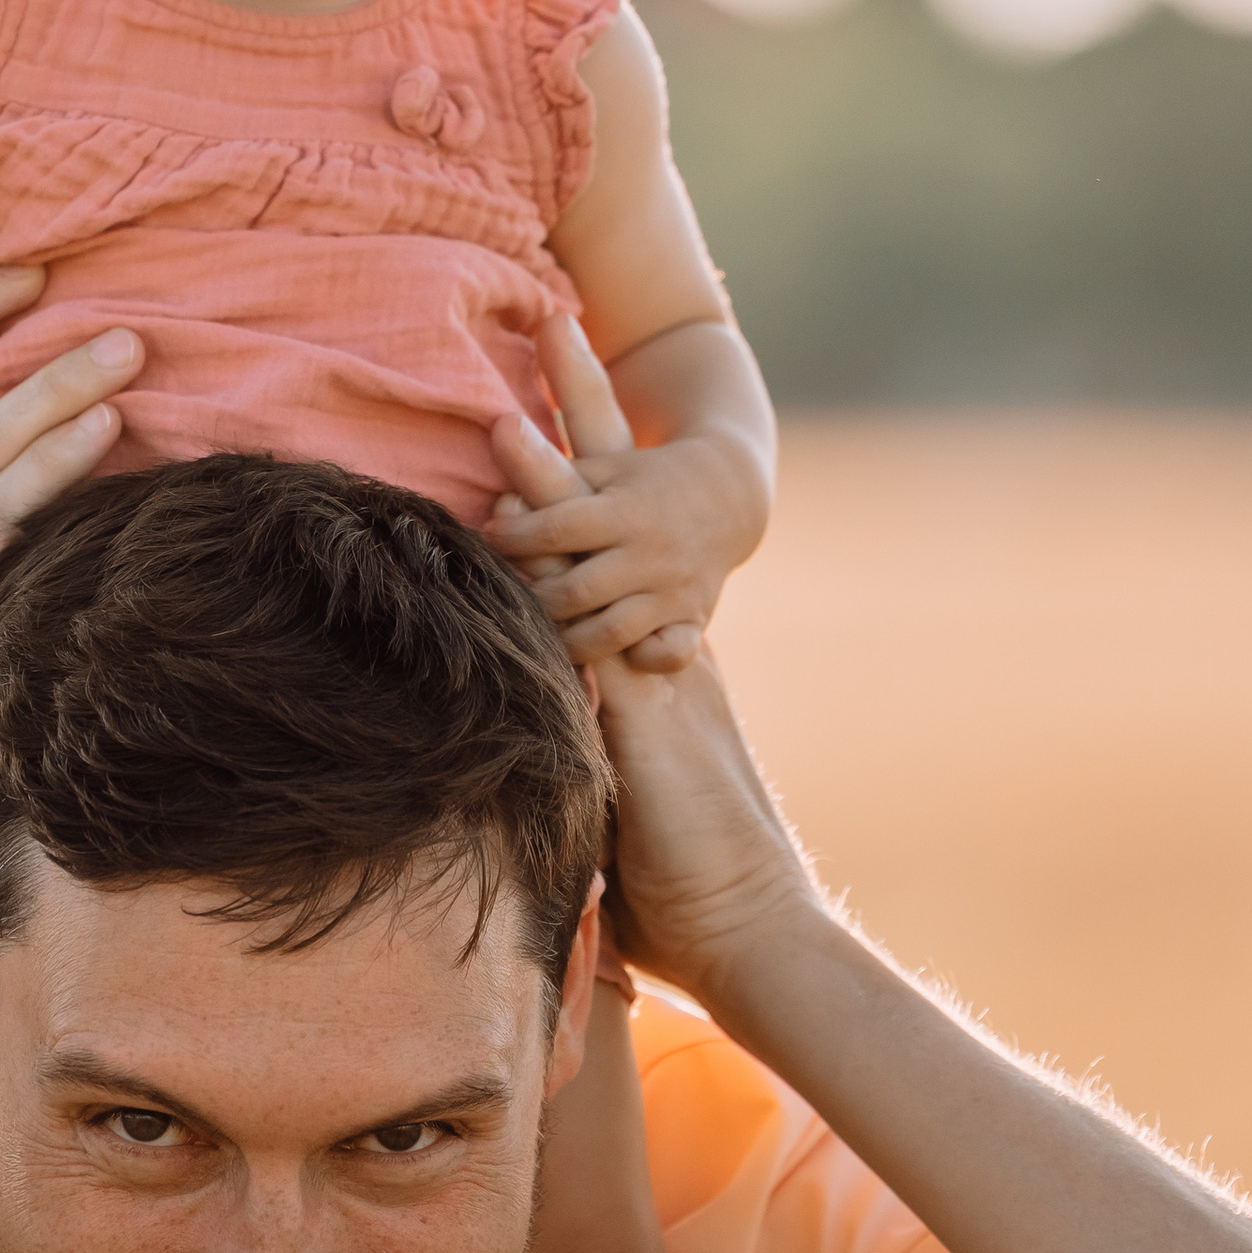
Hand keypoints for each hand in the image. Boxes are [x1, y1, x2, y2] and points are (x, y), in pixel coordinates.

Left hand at [486, 318, 735, 667]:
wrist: (728, 499)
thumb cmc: (641, 468)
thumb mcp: (605, 436)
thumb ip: (570, 389)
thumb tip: (548, 317)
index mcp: (622, 507)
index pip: (555, 529)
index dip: (514, 539)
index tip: (486, 536)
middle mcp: (646, 553)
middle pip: (572, 591)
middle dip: (529, 599)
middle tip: (494, 600)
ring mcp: (668, 593)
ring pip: (605, 633)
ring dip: (563, 641)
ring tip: (529, 638)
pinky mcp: (684, 622)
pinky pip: (657, 657)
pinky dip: (627, 666)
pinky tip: (588, 676)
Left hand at [486, 339, 818, 1004]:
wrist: (746, 930)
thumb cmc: (678, 900)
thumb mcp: (609, 816)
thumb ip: (578, 775)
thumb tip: (519, 785)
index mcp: (652, 655)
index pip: (609, 541)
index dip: (583, 475)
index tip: (549, 406)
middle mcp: (656, 632)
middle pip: (611, 498)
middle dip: (584, 412)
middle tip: (557, 322)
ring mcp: (651, 653)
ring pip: (595, 534)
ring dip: (551, 462)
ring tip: (504, 387)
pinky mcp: (640, 688)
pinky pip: (582, 594)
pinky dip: (551, 540)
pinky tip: (508, 486)